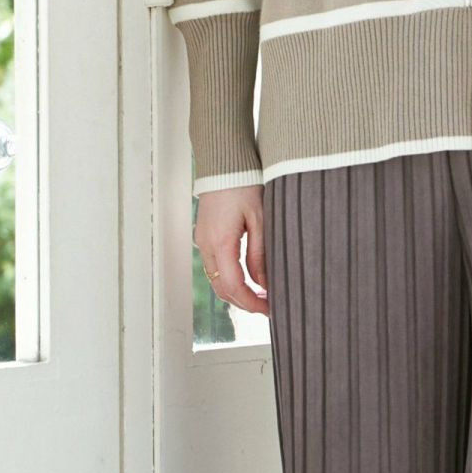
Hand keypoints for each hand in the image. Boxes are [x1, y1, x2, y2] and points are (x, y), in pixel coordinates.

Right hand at [194, 184, 268, 315]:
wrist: (224, 163)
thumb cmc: (243, 185)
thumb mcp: (259, 220)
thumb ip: (260, 255)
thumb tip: (263, 284)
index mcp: (221, 243)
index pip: (234, 287)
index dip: (251, 303)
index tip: (269, 309)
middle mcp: (206, 246)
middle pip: (223, 289)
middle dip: (244, 302)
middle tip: (267, 306)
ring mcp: (202, 241)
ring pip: (217, 280)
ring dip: (236, 292)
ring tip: (260, 295)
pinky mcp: (204, 236)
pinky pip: (214, 267)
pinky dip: (229, 279)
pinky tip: (247, 278)